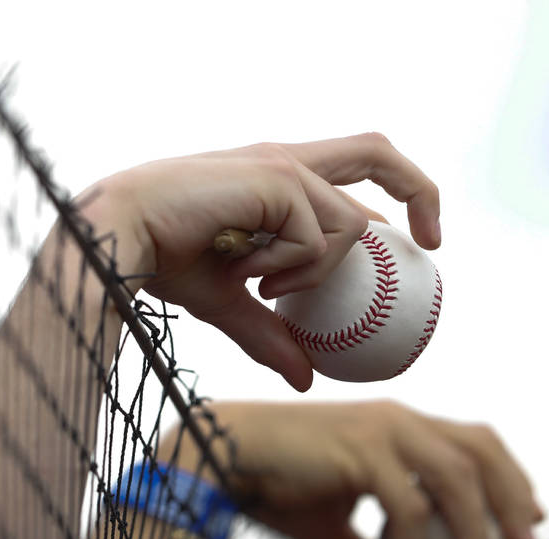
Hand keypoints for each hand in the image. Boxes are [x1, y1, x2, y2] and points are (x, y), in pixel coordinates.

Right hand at [77, 134, 440, 391]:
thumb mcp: (226, 302)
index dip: (392, 195)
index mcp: (274, 176)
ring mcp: (281, 164)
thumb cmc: (160, 259)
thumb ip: (268, 333)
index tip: (411, 245)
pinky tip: (250, 276)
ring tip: (264, 288)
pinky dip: (293, 271)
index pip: (351, 165)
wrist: (118, 236)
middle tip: (430, 246)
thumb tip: (306, 379)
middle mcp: (284, 159)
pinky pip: (317, 241)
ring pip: (349, 225)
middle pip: (376, 149)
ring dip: (317, 272)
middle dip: (418, 190)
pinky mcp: (275, 177)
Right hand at [203, 400, 542, 538]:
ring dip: (474, 530)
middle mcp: (397, 419)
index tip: (527, 519)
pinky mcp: (361, 449)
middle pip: (480, 448)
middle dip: (512, 498)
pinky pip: (406, 508)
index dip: (509, 476)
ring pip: (456, 476)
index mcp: (396, 426)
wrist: (226, 459)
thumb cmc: (274, 487)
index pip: (472, 441)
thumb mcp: (334, 532)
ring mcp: (381, 429)